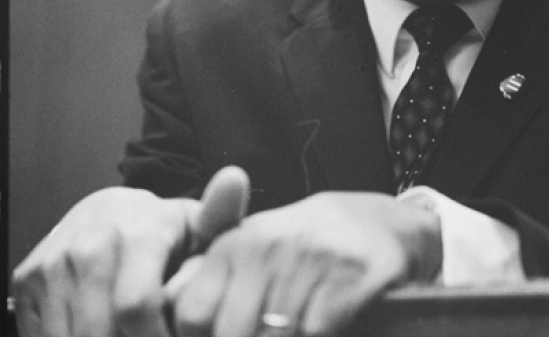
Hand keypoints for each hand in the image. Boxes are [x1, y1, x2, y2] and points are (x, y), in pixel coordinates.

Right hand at [12, 166, 249, 336]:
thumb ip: (220, 217)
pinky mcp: (27, 280)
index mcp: (137, 232)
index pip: (137, 307)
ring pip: (69, 336)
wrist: (103, 213)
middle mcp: (89, 244)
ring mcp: (53, 264)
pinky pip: (43, 334)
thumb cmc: (160, 231)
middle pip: (101, 329)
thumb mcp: (194, 224)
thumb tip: (236, 180)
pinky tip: (103, 336)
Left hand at [166, 192, 441, 336]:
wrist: (380, 223)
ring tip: (292, 332)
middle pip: (232, 332)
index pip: (193, 314)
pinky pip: (317, 331)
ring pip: (277, 336)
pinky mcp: (352, 275)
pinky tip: (325, 331)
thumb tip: (168, 314)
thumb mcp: (252, 254)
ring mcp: (310, 258)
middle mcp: (268, 247)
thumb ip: (208, 286)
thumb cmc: (303, 249)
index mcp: (235, 246)